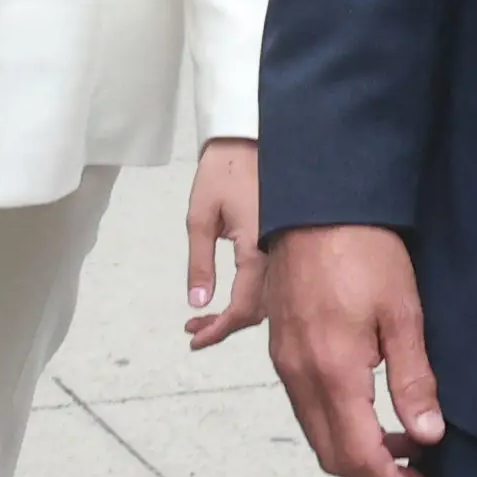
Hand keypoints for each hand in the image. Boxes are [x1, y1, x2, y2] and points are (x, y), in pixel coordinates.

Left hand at [184, 139, 264, 349]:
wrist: (250, 137)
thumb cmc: (222, 172)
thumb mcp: (200, 217)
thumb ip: (200, 263)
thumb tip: (198, 304)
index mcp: (256, 251)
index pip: (243, 308)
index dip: (219, 330)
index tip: (194, 339)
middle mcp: (276, 256)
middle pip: (258, 311)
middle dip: (225, 326)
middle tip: (193, 329)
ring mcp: (283, 249)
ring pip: (267, 299)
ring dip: (237, 314)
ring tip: (203, 317)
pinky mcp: (283, 240)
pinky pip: (271, 282)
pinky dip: (250, 296)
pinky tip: (228, 296)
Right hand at [266, 223, 441, 476]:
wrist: (315, 202)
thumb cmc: (365, 250)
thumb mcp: (402, 312)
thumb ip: (413, 379)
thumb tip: (429, 436)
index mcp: (333, 371)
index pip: (359, 453)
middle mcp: (299, 375)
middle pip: (332, 453)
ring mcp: (284, 363)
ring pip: (316, 432)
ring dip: (355, 452)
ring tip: (403, 448)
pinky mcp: (280, 348)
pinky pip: (306, 406)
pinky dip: (337, 425)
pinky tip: (370, 413)